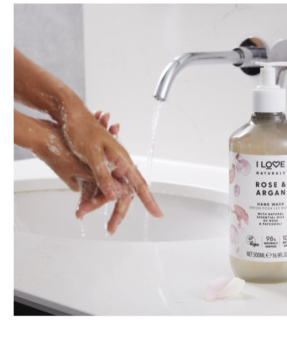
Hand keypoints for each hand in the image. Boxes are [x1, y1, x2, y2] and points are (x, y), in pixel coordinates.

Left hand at [60, 103, 162, 220]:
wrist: (70, 116)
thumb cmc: (82, 131)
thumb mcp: (92, 154)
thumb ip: (103, 175)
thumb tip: (114, 195)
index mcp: (122, 161)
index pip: (140, 185)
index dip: (149, 201)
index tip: (158, 214)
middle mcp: (119, 164)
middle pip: (125, 193)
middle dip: (118, 212)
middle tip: (110, 229)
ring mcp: (110, 165)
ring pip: (111, 191)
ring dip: (96, 202)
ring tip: (81, 211)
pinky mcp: (100, 164)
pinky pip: (102, 185)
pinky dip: (93, 195)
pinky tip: (84, 202)